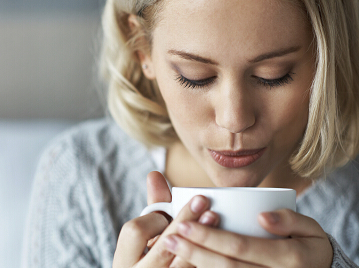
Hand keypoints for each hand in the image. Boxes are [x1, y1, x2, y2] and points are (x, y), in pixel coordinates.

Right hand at [113, 172, 218, 267]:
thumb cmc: (149, 258)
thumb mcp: (146, 237)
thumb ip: (153, 208)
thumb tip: (154, 174)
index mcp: (125, 260)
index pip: (135, 231)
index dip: (153, 220)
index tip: (166, 215)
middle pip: (164, 246)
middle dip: (183, 221)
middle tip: (202, 200)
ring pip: (181, 264)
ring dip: (199, 239)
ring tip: (214, 218)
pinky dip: (205, 258)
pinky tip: (217, 245)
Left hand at [164, 208, 332, 266]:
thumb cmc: (309, 248)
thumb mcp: (310, 229)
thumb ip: (290, 219)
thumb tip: (261, 216)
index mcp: (289, 258)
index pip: (240, 246)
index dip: (210, 237)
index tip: (184, 224)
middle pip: (227, 266)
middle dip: (194, 252)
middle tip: (169, 239)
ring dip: (195, 265)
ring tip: (171, 250)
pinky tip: (185, 266)